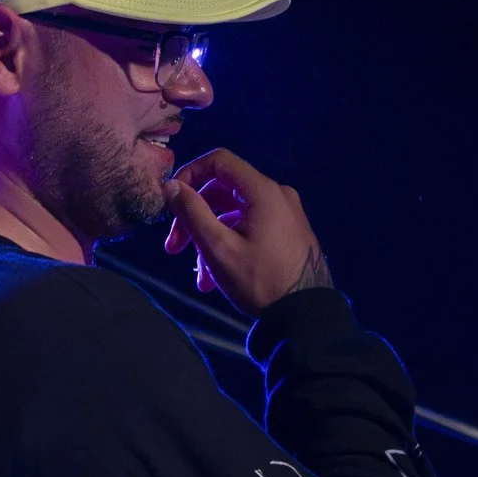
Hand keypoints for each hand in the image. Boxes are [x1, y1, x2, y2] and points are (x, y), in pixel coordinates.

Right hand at [161, 146, 331, 316]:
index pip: (218, 161)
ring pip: (234, 214)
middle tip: (174, 248)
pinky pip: (250, 227)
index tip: (171, 201)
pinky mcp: (288, 232)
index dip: (189, 175)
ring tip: (199, 275)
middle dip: (194, 217)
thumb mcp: (218, 248)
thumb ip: (191, 212)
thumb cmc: (260, 280)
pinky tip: (216, 277)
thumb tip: (171, 186)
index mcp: (262, 191)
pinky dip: (230, 244)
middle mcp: (277, 195)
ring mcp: (285, 214)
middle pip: (223, 190)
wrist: (306, 315)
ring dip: (209, 239)